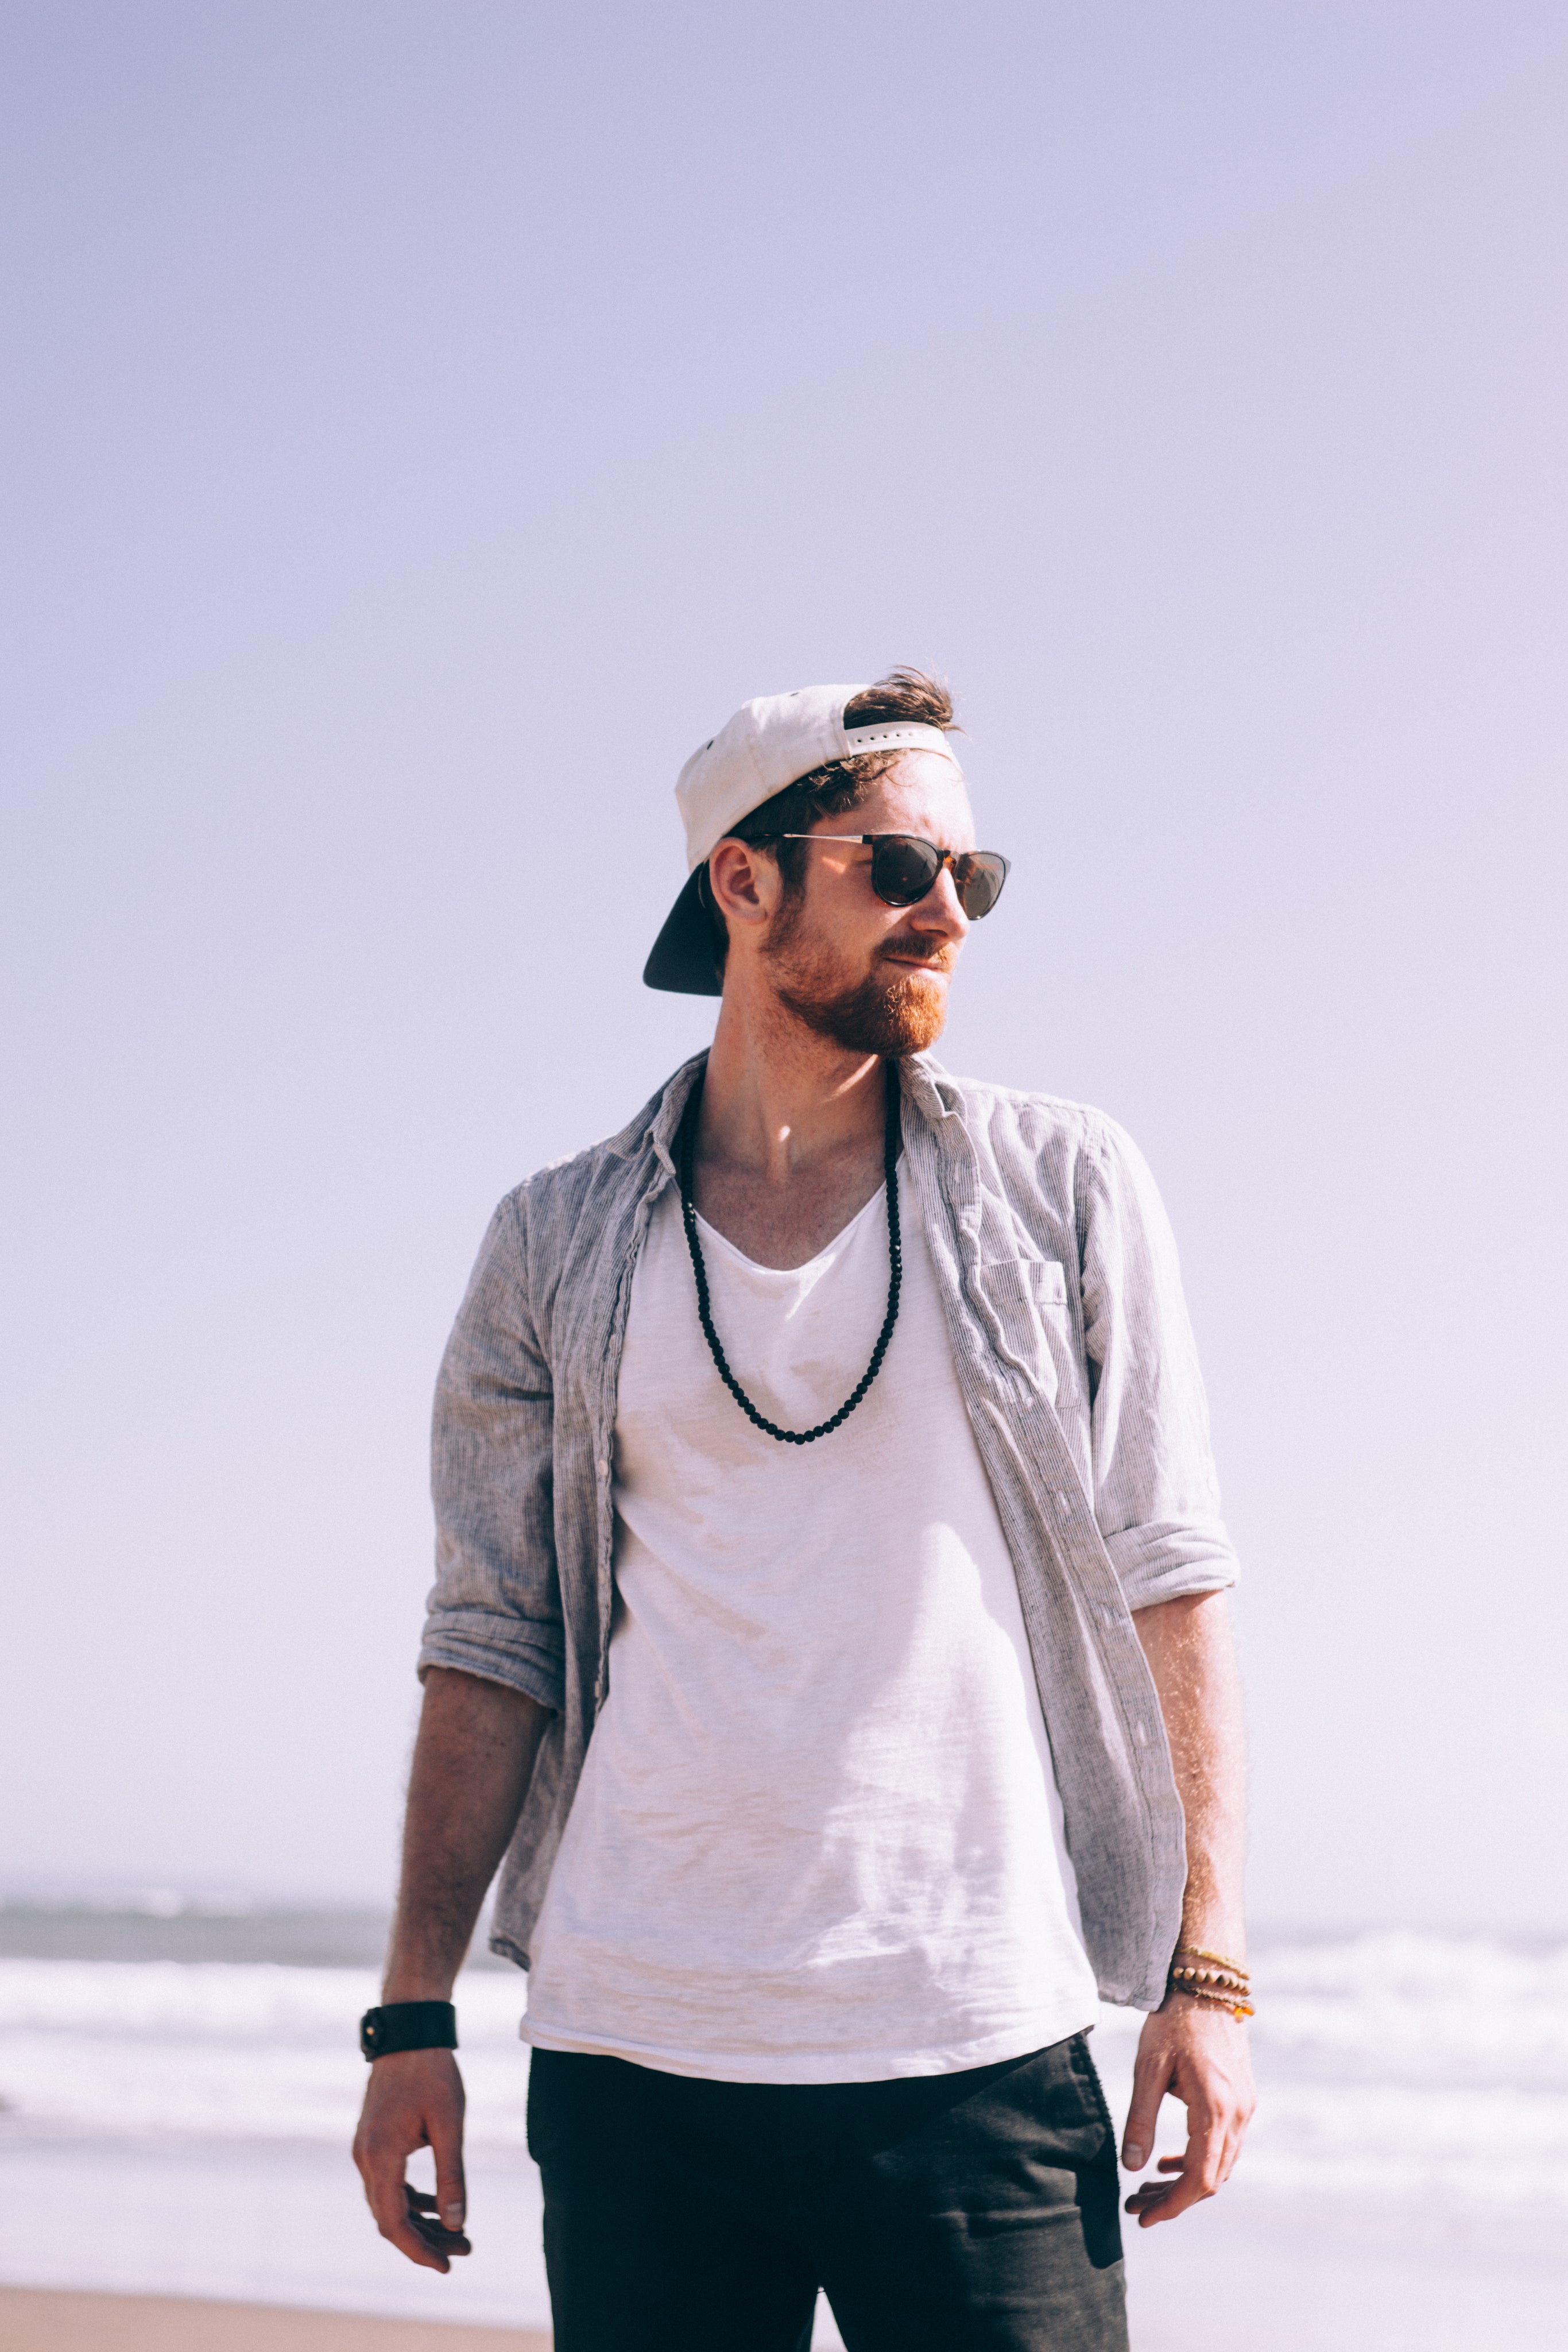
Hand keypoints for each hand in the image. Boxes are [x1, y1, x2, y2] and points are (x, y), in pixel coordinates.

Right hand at [353, 2047, 471, 2271]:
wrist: (409, 2031)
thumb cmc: (433, 2072)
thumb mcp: (449, 2125)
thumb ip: (451, 2176)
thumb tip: (456, 2223)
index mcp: (380, 2156)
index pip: (394, 2223)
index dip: (419, 2250)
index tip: (447, 2265)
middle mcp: (364, 2157)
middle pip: (390, 2218)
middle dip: (426, 2239)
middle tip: (464, 2250)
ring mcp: (365, 2149)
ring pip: (389, 2202)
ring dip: (420, 2221)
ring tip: (459, 2234)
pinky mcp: (372, 2141)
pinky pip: (389, 2183)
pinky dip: (412, 2199)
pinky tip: (438, 2204)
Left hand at [1120, 1995, 1255, 2226]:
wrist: (1206, 1982)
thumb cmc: (1172, 2021)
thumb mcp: (1148, 2068)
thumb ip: (1140, 2119)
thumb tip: (1131, 2167)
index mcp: (1215, 2109)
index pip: (1199, 2180)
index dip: (1172, 2206)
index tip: (1142, 2218)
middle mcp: (1238, 2113)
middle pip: (1212, 2179)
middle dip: (1174, 2200)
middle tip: (1135, 2206)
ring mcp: (1244, 2106)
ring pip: (1220, 2164)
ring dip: (1186, 2183)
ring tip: (1146, 2187)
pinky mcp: (1242, 2097)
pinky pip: (1225, 2144)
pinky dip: (1199, 2159)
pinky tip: (1169, 2161)